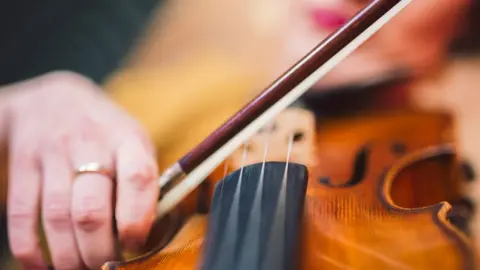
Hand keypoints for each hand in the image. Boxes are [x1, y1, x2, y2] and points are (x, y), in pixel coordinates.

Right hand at [1, 71, 158, 268]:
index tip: (135, 243)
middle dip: (99, 250)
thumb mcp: (133, 142)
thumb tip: (149, 234)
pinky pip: (22, 213)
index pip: (138, 177)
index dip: (137, 218)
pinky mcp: (23, 164)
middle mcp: (90, 143)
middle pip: (91, 208)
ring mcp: (51, 153)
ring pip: (57, 216)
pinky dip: (30, 248)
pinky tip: (43, 266)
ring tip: (80, 269)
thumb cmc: (105, 133)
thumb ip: (143, 182)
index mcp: (127, 139)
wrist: (52, 99)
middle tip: (106, 266)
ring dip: (68, 255)